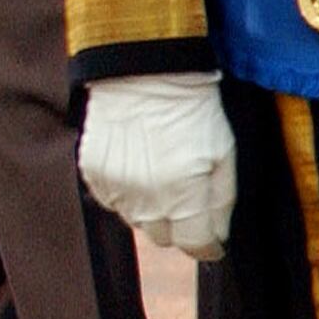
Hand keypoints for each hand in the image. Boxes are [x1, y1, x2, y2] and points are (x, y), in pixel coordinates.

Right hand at [79, 70, 235, 259]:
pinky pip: (113, 201)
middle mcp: (147, 202)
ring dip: (151, 208)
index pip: (196, 245)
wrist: (142, 73)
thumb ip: (222, 202)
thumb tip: (217, 237)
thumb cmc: (192, 110)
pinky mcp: (94, 175)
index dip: (209, 244)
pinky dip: (126, 192)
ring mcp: (116, 190)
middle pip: (165, 238)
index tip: (212, 237)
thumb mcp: (224, 153)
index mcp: (184, 198)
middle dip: (179, 223)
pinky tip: (136, 164)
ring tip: (159, 171)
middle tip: (186, 191)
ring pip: (138, 221)